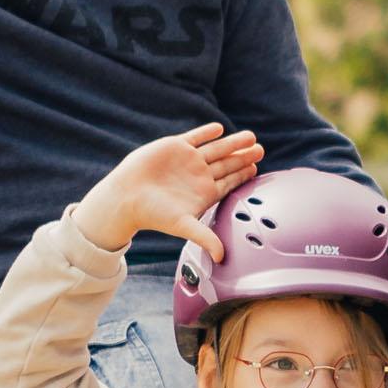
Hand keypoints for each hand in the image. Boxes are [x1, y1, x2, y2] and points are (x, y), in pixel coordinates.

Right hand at [74, 124, 266, 254]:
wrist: (127, 196)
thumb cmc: (154, 214)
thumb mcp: (183, 225)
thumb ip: (205, 237)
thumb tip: (223, 258)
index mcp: (204, 192)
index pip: (230, 182)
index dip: (243, 175)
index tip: (257, 168)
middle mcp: (199, 175)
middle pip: (227, 164)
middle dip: (244, 156)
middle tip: (260, 149)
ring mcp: (188, 160)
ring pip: (216, 149)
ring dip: (233, 143)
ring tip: (250, 136)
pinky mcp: (175, 147)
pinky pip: (195, 138)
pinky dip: (207, 133)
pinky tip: (219, 128)